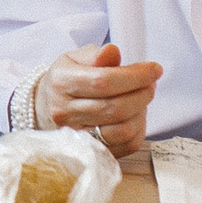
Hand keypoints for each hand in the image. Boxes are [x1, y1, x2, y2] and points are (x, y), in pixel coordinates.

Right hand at [35, 42, 161, 155]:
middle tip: (151, 83)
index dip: (135, 76)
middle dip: (142, 94)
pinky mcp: (91, 151)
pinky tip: (136, 115)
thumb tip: (112, 52)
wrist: (46, 106)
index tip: (155, 69)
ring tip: (143, 98)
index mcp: (61, 82)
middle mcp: (65, 112)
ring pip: (122, 130)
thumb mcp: (76, 59)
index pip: (103, 81)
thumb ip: (96, 55)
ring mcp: (76, 135)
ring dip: (141, 113)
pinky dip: (139, 130)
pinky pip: (126, 145)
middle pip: (115, 108)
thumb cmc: (67, 79)